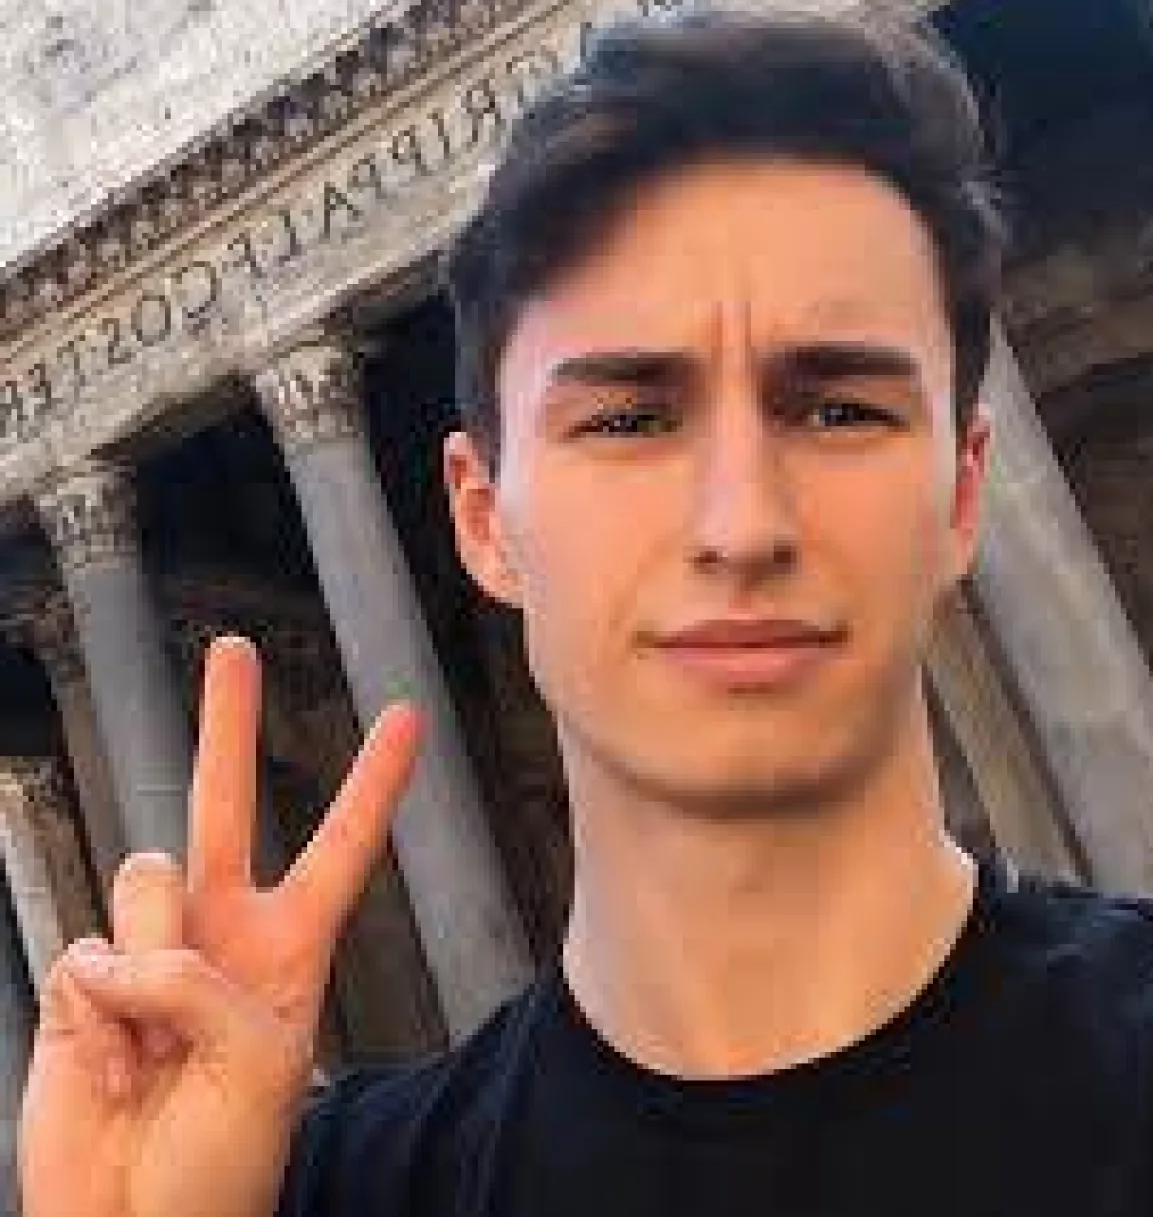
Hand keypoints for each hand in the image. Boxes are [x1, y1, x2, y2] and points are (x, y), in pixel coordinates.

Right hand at [18, 635, 423, 1216]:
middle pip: (225, 802)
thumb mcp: (260, 1064)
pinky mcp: (88, 975)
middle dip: (227, 722)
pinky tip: (112, 1066)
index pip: (343, 845)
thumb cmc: (220, 1161)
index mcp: (291, 946)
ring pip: (147, 879)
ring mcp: (152, 946)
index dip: (374, 781)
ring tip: (154, 1047)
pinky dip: (98, 1017)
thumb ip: (205, 981)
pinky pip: (88, 954)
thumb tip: (129, 948)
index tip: (406, 716)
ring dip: (151, 967)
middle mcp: (221, 929)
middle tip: (231, 649)